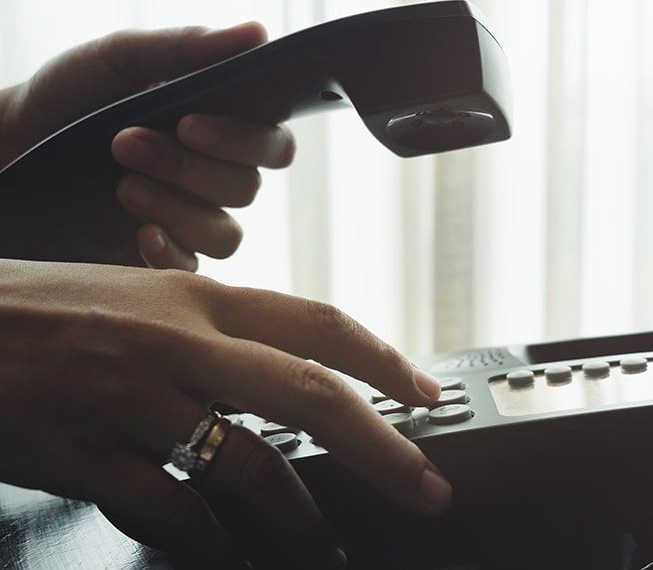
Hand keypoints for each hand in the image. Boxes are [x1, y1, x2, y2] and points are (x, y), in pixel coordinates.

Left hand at [0, 23, 295, 269]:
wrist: (11, 141)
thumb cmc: (72, 94)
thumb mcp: (121, 57)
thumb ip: (187, 47)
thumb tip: (258, 33)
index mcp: (225, 126)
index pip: (274, 143)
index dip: (245, 139)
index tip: (190, 121)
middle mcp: (218, 175)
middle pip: (248, 187)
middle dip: (191, 167)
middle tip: (127, 142)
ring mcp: (192, 218)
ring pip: (226, 234)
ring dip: (178, 208)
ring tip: (122, 184)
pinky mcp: (163, 254)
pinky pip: (192, 268)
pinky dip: (170, 251)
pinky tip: (139, 232)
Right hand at [0, 259, 450, 567]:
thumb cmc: (38, 309)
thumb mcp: (138, 297)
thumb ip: (209, 334)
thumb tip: (278, 373)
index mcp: (197, 297)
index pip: (320, 324)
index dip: (384, 361)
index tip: (427, 394)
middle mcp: (178, 344)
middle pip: (312, 396)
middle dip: (383, 449)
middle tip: (426, 488)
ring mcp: (133, 401)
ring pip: (250, 466)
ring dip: (302, 517)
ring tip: (330, 547)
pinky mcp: (85, 455)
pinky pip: (170, 512)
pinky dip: (211, 546)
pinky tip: (232, 560)